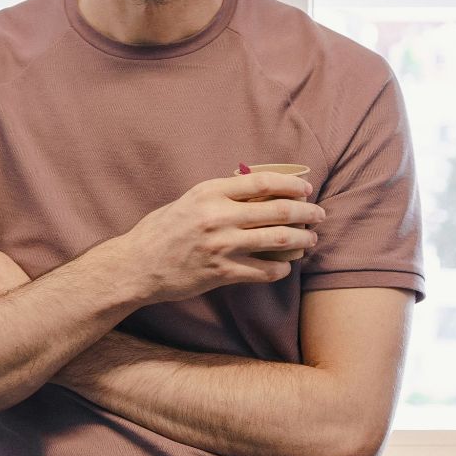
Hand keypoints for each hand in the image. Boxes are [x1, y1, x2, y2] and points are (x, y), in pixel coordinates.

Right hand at [107, 172, 324, 303]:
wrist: (137, 266)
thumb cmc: (161, 231)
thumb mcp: (188, 200)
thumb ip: (220, 194)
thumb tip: (257, 187)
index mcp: (209, 192)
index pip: (262, 182)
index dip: (291, 184)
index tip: (306, 188)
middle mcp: (217, 216)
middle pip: (277, 211)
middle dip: (306, 213)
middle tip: (319, 215)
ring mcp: (221, 246)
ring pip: (277, 241)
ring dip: (301, 240)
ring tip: (311, 240)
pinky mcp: (221, 273)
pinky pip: (263, 271)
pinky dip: (281, 269)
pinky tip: (286, 266)